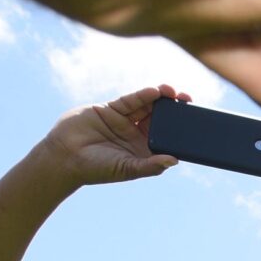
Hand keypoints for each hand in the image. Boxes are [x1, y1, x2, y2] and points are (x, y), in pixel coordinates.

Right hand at [37, 86, 188, 186]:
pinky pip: (130, 101)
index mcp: (144, 151)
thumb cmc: (97, 168)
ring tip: (172, 92)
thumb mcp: (127, 169)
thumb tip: (174, 161)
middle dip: (174, 109)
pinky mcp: (110, 109)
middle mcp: (136, 135)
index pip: (167, 137)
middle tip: (187, 100)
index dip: (180, 129)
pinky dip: (141, 95)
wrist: (64, 156)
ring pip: (146, 106)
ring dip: (160, 98)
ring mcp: (124, 121)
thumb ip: (150, 166)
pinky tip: (153, 91)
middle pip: (160, 118)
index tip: (195, 122)